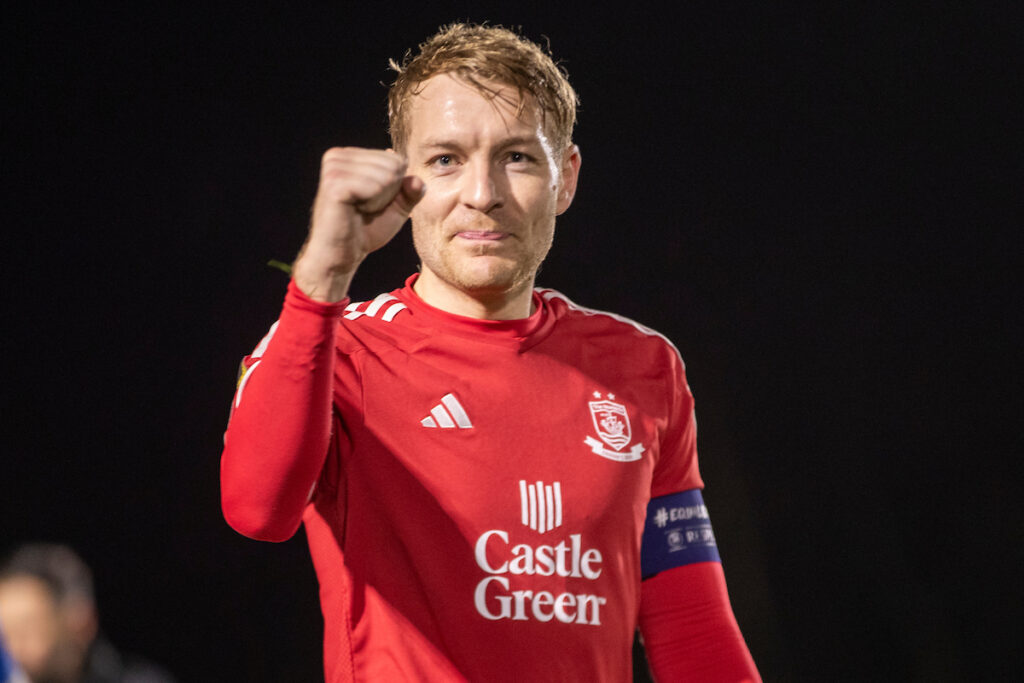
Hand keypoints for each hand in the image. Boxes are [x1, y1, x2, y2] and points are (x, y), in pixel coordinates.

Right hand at [292, 147, 424, 301]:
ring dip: (380, 200)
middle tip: (365, 209)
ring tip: (360, 210)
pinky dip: (373, 203)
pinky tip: (356, 212)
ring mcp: (333, 168)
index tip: (372, 202)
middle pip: (392, 165)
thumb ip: (410, 192)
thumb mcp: (396, 208)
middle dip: (388, 193)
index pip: (395, 159)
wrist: (341, 256)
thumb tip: (418, 181)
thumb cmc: (365, 230)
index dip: (394, 187)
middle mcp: (337, 155)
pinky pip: (374, 186)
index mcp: (348, 155)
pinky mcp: (333, 184)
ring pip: (385, 175)